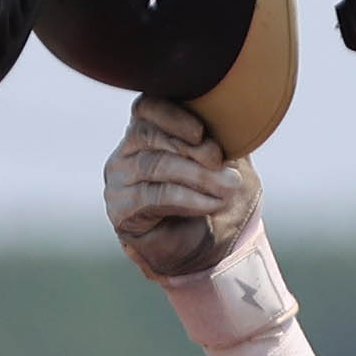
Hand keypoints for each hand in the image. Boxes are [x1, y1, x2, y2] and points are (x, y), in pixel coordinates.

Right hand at [103, 99, 261, 278]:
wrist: (198, 247)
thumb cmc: (209, 196)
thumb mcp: (222, 161)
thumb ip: (222, 136)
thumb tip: (237, 116)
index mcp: (146, 130)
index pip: (146, 108)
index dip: (172, 115)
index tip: (201, 131)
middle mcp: (126, 152)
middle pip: (151, 136)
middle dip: (190, 147)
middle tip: (220, 160)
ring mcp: (118, 181)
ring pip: (155, 166)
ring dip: (197, 175)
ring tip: (228, 185)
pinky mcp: (120, 209)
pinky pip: (154, 197)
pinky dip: (188, 198)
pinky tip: (212, 203)